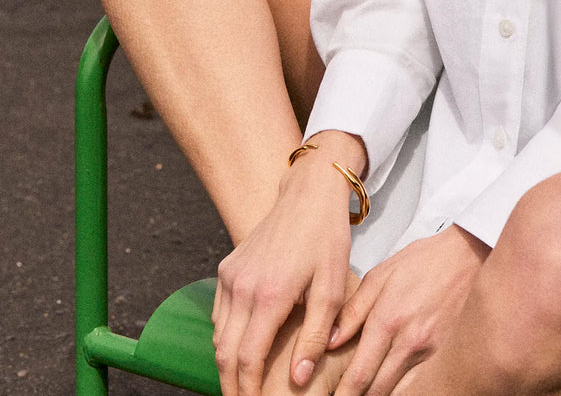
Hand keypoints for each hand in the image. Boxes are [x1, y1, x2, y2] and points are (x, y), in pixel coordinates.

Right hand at [212, 130, 365, 395]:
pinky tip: (242, 348)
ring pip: (218, 335)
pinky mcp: (227, 267)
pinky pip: (219, 314)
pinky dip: (226, 337)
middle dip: (231, 385)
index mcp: (270, 295)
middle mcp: (242, 287)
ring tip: (244, 383)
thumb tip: (299, 379)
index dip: (248, 390)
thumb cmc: (326, 239)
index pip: (247, 359)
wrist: (308, 193)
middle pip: (224, 353)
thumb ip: (315, 336)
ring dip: (227, 363)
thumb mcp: (333, 288)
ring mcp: (230, 276)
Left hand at [328, 226, 489, 395]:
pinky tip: (395, 383)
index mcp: (388, 320)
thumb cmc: (424, 262)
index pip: (359, 374)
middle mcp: (410, 342)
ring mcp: (432, 352)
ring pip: (401, 393)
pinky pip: (423, 386)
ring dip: (382, 395)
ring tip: (369, 390)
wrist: (467, 255)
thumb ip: (353, 310)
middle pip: (378, 392)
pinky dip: (406, 389)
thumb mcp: (380, 275)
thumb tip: (331, 342)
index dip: (343, 395)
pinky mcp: (447, 355)